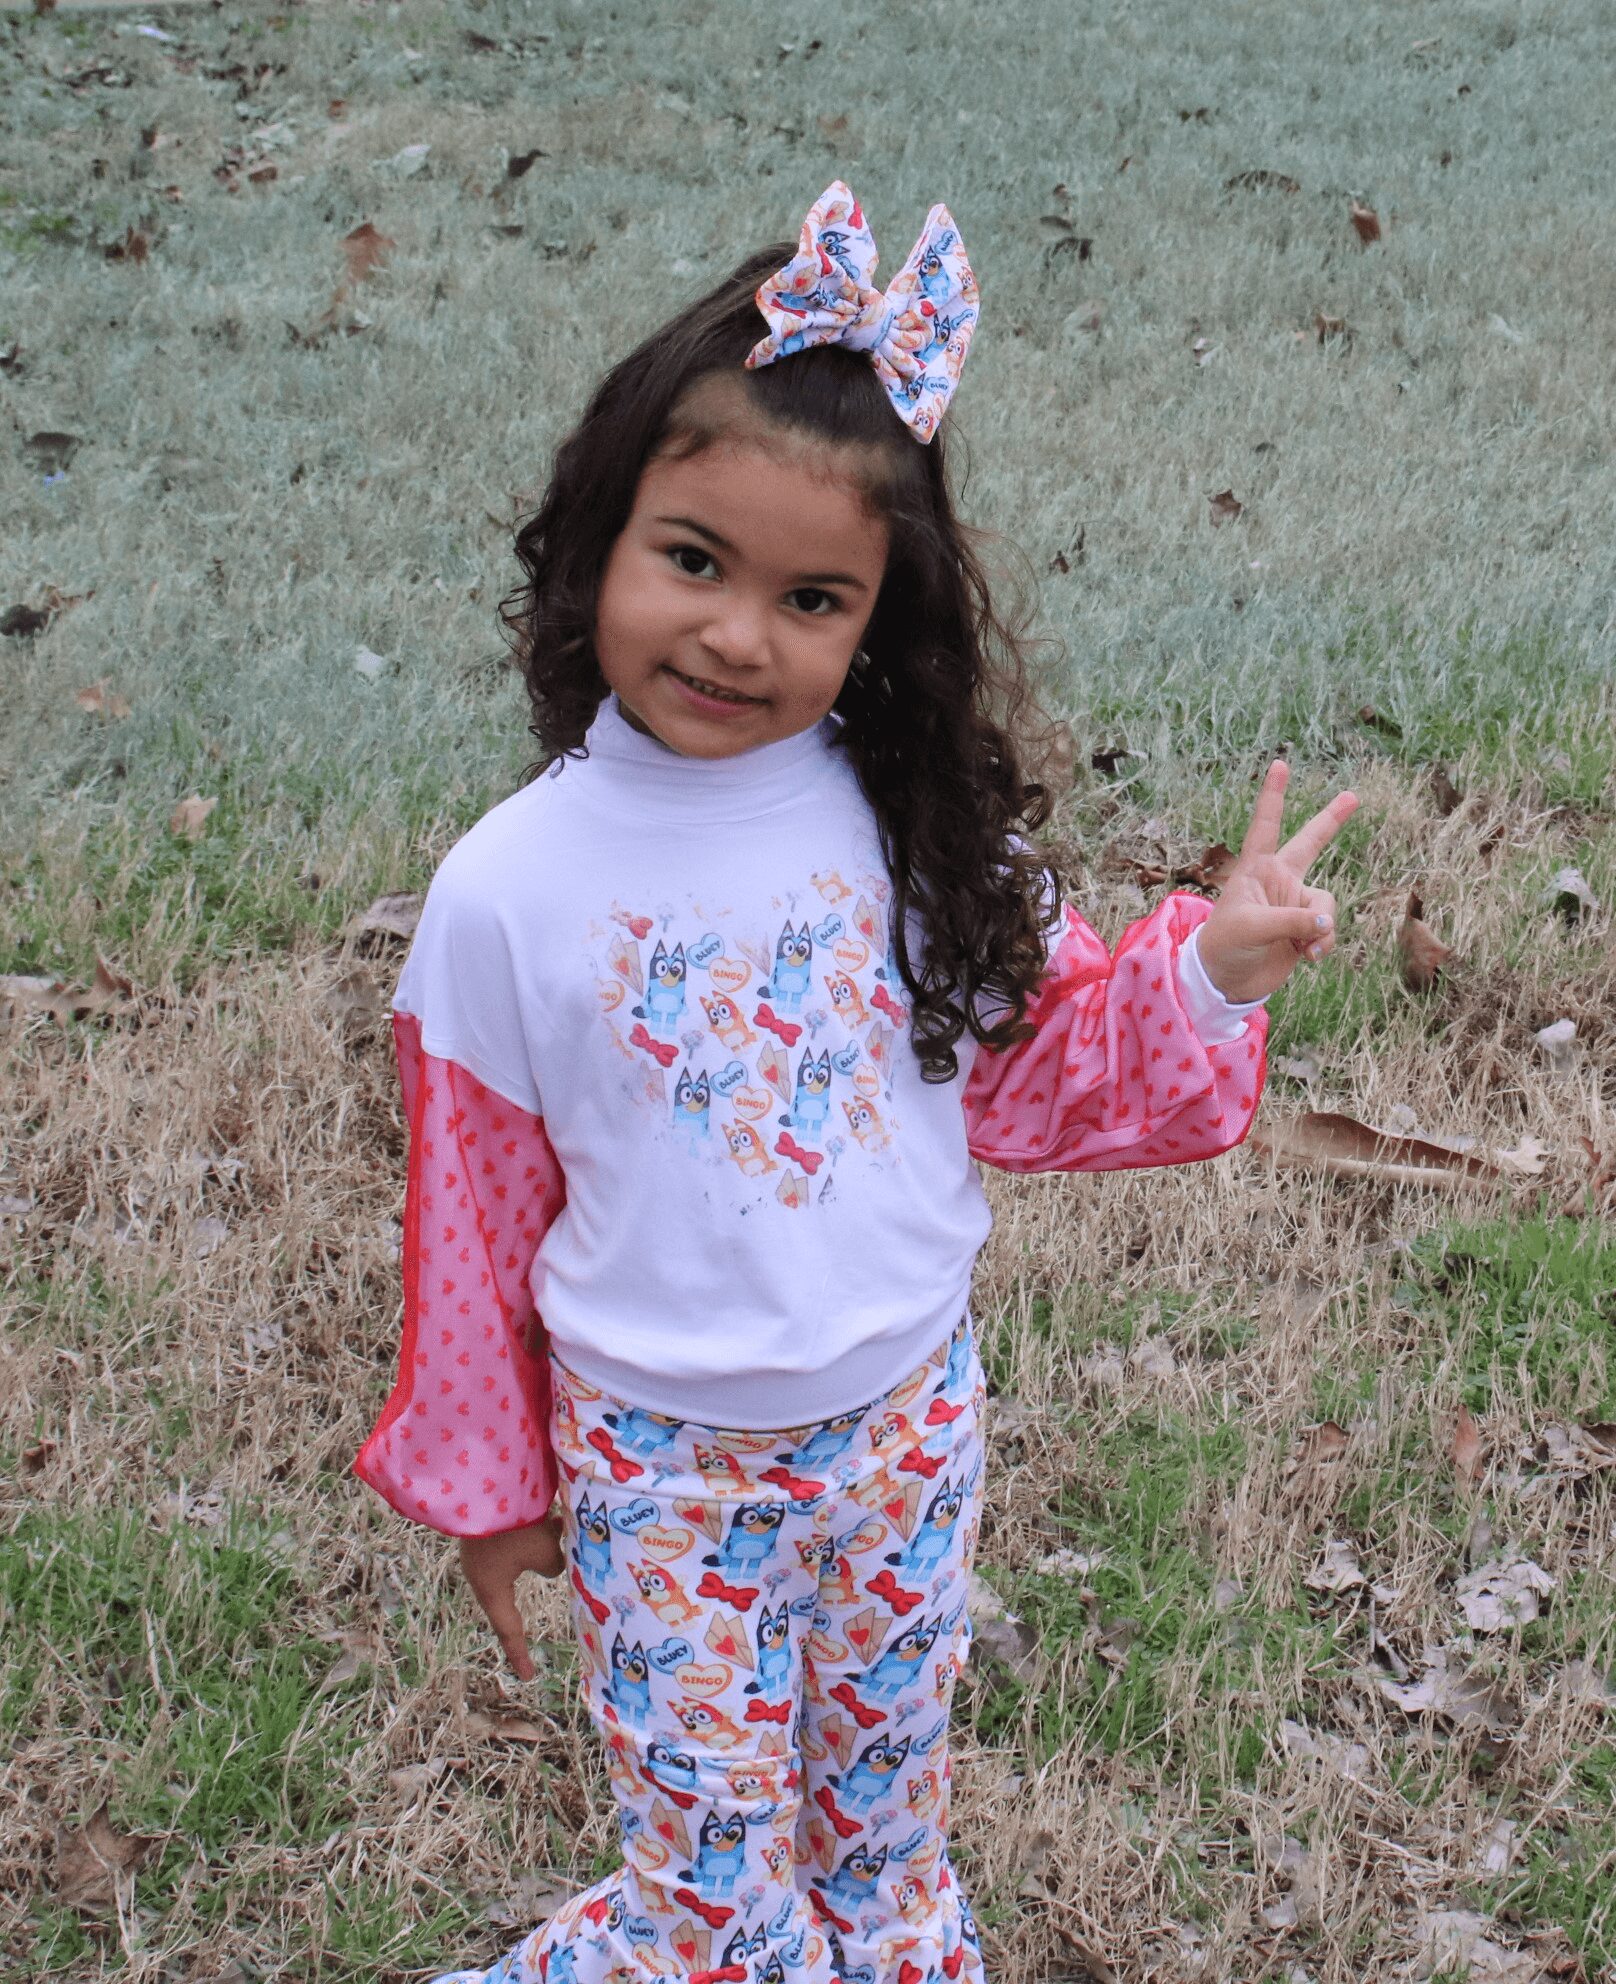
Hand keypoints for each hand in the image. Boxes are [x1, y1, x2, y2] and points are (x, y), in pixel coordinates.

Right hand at [458, 1516, 564, 1682]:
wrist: (487, 1481)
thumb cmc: (517, 1527)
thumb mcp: (545, 1553)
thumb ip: (553, 1567)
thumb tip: (553, 1562)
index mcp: (491, 1589)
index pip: (509, 1629)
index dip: (520, 1653)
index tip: (528, 1676)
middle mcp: (483, 1572)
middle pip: (516, 1587)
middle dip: (539, 1569)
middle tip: (552, 1568)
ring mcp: (484, 1547)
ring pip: (522, 1553)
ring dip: (541, 1541)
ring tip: (556, 1525)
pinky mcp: (490, 1525)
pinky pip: (516, 1533)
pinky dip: (535, 1526)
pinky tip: (551, 1511)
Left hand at [1196, 760, 1358, 1003]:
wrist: (1227, 982)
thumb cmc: (1225, 946)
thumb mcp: (1252, 928)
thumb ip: (1291, 921)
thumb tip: (1326, 922)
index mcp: (1256, 869)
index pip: (1266, 826)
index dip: (1273, 795)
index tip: (1279, 763)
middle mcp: (1279, 880)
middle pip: (1311, 843)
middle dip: (1331, 820)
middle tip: (1354, 795)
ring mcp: (1294, 904)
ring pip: (1326, 904)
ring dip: (1321, 927)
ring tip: (1303, 946)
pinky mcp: (1306, 929)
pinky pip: (1329, 929)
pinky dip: (1324, 943)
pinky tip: (1308, 956)